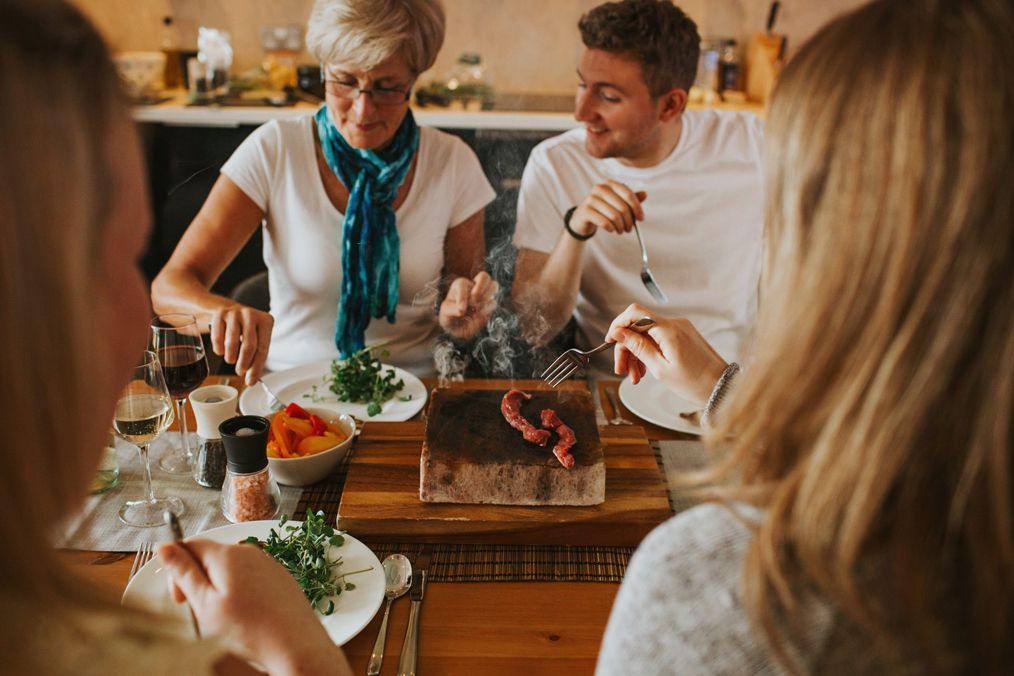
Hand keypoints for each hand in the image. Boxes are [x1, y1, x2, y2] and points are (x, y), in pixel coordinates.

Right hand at [157, 540, 350, 675]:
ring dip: (219, 588)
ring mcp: (267, 563)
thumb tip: (164, 546)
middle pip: (210, 557)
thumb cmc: (249, 629)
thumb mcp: (205, 603)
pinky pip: (250, 577)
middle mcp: (249, 552)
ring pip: (230, 569)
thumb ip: (183, 572)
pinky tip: (246, 615)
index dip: (177, 569)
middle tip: (201, 611)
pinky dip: (241, 592)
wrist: (295, 645)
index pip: (190, 544)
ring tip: (226, 617)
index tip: (179, 597)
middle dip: (198, 581)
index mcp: (227, 555)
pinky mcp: (279, 577)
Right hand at [210, 305, 273, 386]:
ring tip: (231, 359)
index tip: (251, 381)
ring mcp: (234, 314)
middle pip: (249, 346)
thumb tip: (252, 379)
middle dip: (243, 364)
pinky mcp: (219, 315)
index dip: (256, 367)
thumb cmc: (246, 329)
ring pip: (231, 343)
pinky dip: (219, 349)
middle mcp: (251, 315)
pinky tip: (222, 351)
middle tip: (240, 372)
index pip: (263, 349)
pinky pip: (217, 338)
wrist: (228, 309)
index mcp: (266, 321)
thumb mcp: (257, 338)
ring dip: (230, 357)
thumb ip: (257, 357)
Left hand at [438, 271, 498, 339]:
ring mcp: (483, 295)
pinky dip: (487, 308)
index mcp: (460, 285)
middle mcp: (473, 287)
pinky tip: (478, 314)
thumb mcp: (445, 312)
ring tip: (476, 307)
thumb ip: (452, 309)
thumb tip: (462, 310)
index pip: (464, 284)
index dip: (463, 296)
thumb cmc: (449, 315)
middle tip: (473, 301)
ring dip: (486, 297)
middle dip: (480, 288)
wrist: (456, 327)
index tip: (461, 309)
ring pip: (493, 285)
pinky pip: (493, 302)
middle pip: (484, 276)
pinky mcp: (489, 306)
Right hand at [569, 181, 646, 236]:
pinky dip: (611, 228)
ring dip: (621, 227)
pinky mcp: (586, 211)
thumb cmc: (603, 210)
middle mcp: (600, 188)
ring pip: (614, 216)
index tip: (641, 219)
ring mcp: (591, 199)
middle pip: (623, 207)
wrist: (582, 218)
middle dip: (629, 221)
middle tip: (630, 229)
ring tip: (620, 230)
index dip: (637, 207)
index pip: (628, 194)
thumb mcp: (617, 203)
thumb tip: (645, 194)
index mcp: (610, 184)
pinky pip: (605, 222)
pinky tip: (611, 230)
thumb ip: (631, 199)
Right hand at [606, 304, 727, 406]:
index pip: (634, 313)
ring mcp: (680, 329)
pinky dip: (650, 353)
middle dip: (626, 349)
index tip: (610, 340)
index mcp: (668, 330)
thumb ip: (637, 347)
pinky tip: (646, 370)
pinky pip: (659, 340)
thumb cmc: (695, 383)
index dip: (618, 324)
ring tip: (635, 377)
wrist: (721, 388)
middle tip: (621, 370)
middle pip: (639, 328)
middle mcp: (675, 324)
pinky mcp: (684, 335)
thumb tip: (619, 333)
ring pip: (648, 336)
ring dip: (637, 354)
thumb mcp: (659, 368)